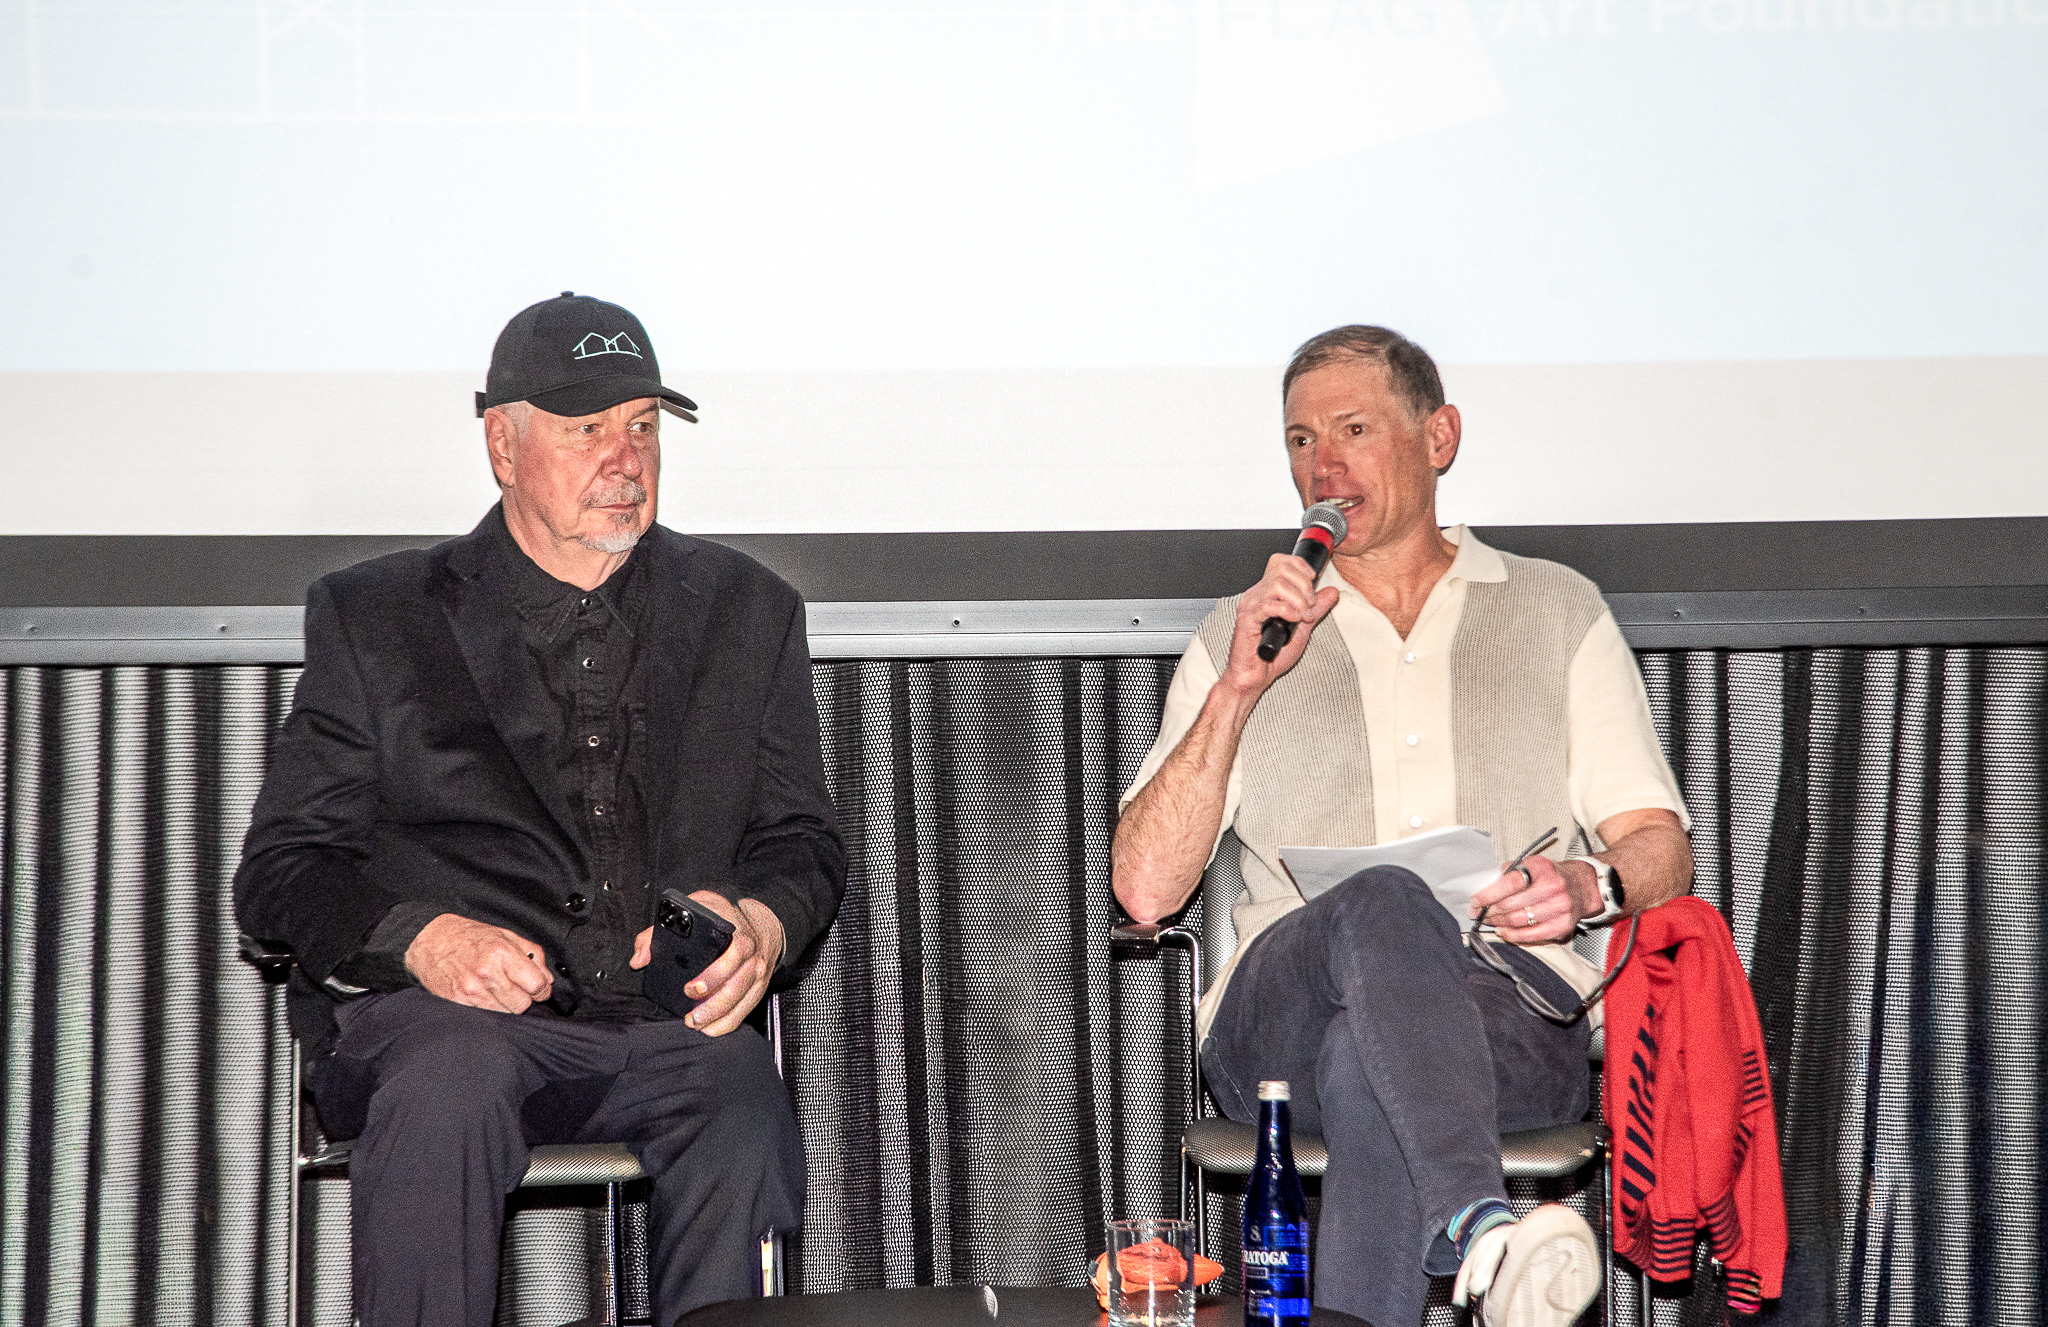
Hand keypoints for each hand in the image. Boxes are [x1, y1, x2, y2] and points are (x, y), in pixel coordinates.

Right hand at [406, 913, 553, 1012]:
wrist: (430, 940)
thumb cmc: (469, 937)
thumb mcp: (505, 935)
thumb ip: (531, 955)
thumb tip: (548, 978)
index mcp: (501, 952)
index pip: (536, 984)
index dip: (542, 989)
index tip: (539, 988)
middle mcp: (486, 973)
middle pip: (522, 1004)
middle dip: (525, 998)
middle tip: (516, 989)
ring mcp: (471, 990)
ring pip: (505, 1014)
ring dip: (506, 1006)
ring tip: (498, 991)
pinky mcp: (458, 1003)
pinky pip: (485, 1017)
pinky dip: (489, 1010)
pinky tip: (485, 997)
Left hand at [627, 892, 784, 1035]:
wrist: (760, 924)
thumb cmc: (723, 916)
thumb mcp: (694, 909)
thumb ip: (659, 929)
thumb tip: (639, 958)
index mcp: (736, 932)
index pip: (731, 954)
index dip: (713, 975)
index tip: (691, 988)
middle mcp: (751, 952)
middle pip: (736, 984)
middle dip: (713, 1004)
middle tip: (691, 1015)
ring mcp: (758, 971)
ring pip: (741, 999)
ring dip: (718, 1016)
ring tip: (695, 1023)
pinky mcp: (759, 987)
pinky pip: (745, 1009)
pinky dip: (728, 1023)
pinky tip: (710, 1028)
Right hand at [1220, 553, 1340, 694]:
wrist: (1253, 677)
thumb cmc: (1271, 656)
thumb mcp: (1303, 628)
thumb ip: (1316, 608)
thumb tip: (1331, 592)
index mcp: (1266, 593)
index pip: (1281, 562)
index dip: (1300, 567)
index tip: (1313, 582)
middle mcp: (1257, 595)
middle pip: (1281, 569)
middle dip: (1304, 585)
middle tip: (1310, 606)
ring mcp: (1250, 605)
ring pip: (1278, 584)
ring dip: (1298, 600)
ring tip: (1302, 617)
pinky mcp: (1247, 619)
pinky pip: (1269, 604)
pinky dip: (1287, 611)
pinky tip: (1293, 621)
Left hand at [1467, 855, 1600, 945]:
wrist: (1581, 886)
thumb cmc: (1549, 875)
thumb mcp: (1530, 864)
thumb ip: (1507, 873)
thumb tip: (1484, 887)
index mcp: (1541, 869)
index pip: (1508, 883)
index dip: (1487, 895)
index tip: (1474, 901)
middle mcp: (1552, 888)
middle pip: (1511, 905)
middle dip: (1489, 911)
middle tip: (1478, 913)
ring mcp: (1559, 908)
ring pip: (1519, 921)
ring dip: (1498, 923)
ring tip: (1489, 921)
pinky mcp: (1563, 925)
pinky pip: (1532, 935)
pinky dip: (1513, 935)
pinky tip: (1503, 931)